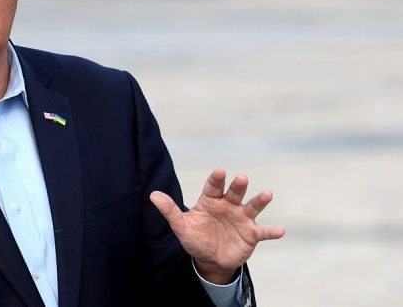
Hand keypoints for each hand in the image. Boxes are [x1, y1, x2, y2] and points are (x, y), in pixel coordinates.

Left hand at [150, 169, 284, 283]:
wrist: (210, 260)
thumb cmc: (195, 238)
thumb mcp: (181, 226)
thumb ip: (169, 210)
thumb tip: (152, 195)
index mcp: (211, 201)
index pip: (213, 186)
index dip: (217, 179)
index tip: (220, 171)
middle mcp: (228, 206)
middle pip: (234, 192)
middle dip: (238, 186)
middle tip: (241, 178)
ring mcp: (242, 219)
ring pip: (252, 206)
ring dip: (260, 200)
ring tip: (267, 194)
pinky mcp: (251, 234)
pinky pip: (263, 231)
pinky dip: (272, 231)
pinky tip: (280, 230)